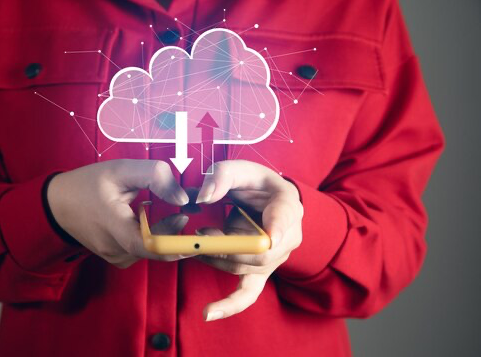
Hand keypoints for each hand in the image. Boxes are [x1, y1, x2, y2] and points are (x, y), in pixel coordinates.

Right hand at [47, 159, 192, 267]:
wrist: (57, 205)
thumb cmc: (88, 184)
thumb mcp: (121, 170)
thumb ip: (154, 176)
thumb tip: (183, 198)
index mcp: (112, 226)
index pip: (148, 245)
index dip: (174, 239)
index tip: (187, 219)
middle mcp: (114, 249)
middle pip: (155, 248)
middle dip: (174, 232)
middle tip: (183, 211)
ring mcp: (115, 257)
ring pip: (150, 251)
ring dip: (162, 232)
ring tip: (156, 208)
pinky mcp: (116, 259)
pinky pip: (142, 251)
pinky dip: (151, 237)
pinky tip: (143, 219)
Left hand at [194, 160, 302, 320]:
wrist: (266, 200)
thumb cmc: (253, 184)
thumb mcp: (240, 169)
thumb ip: (222, 176)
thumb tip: (203, 197)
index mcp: (287, 204)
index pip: (285, 216)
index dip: (278, 226)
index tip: (270, 237)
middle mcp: (287, 236)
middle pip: (259, 251)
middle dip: (226, 247)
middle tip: (200, 236)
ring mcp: (274, 259)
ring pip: (245, 268)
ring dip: (216, 259)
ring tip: (195, 246)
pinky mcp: (259, 273)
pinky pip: (247, 294)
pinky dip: (229, 305)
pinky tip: (209, 313)